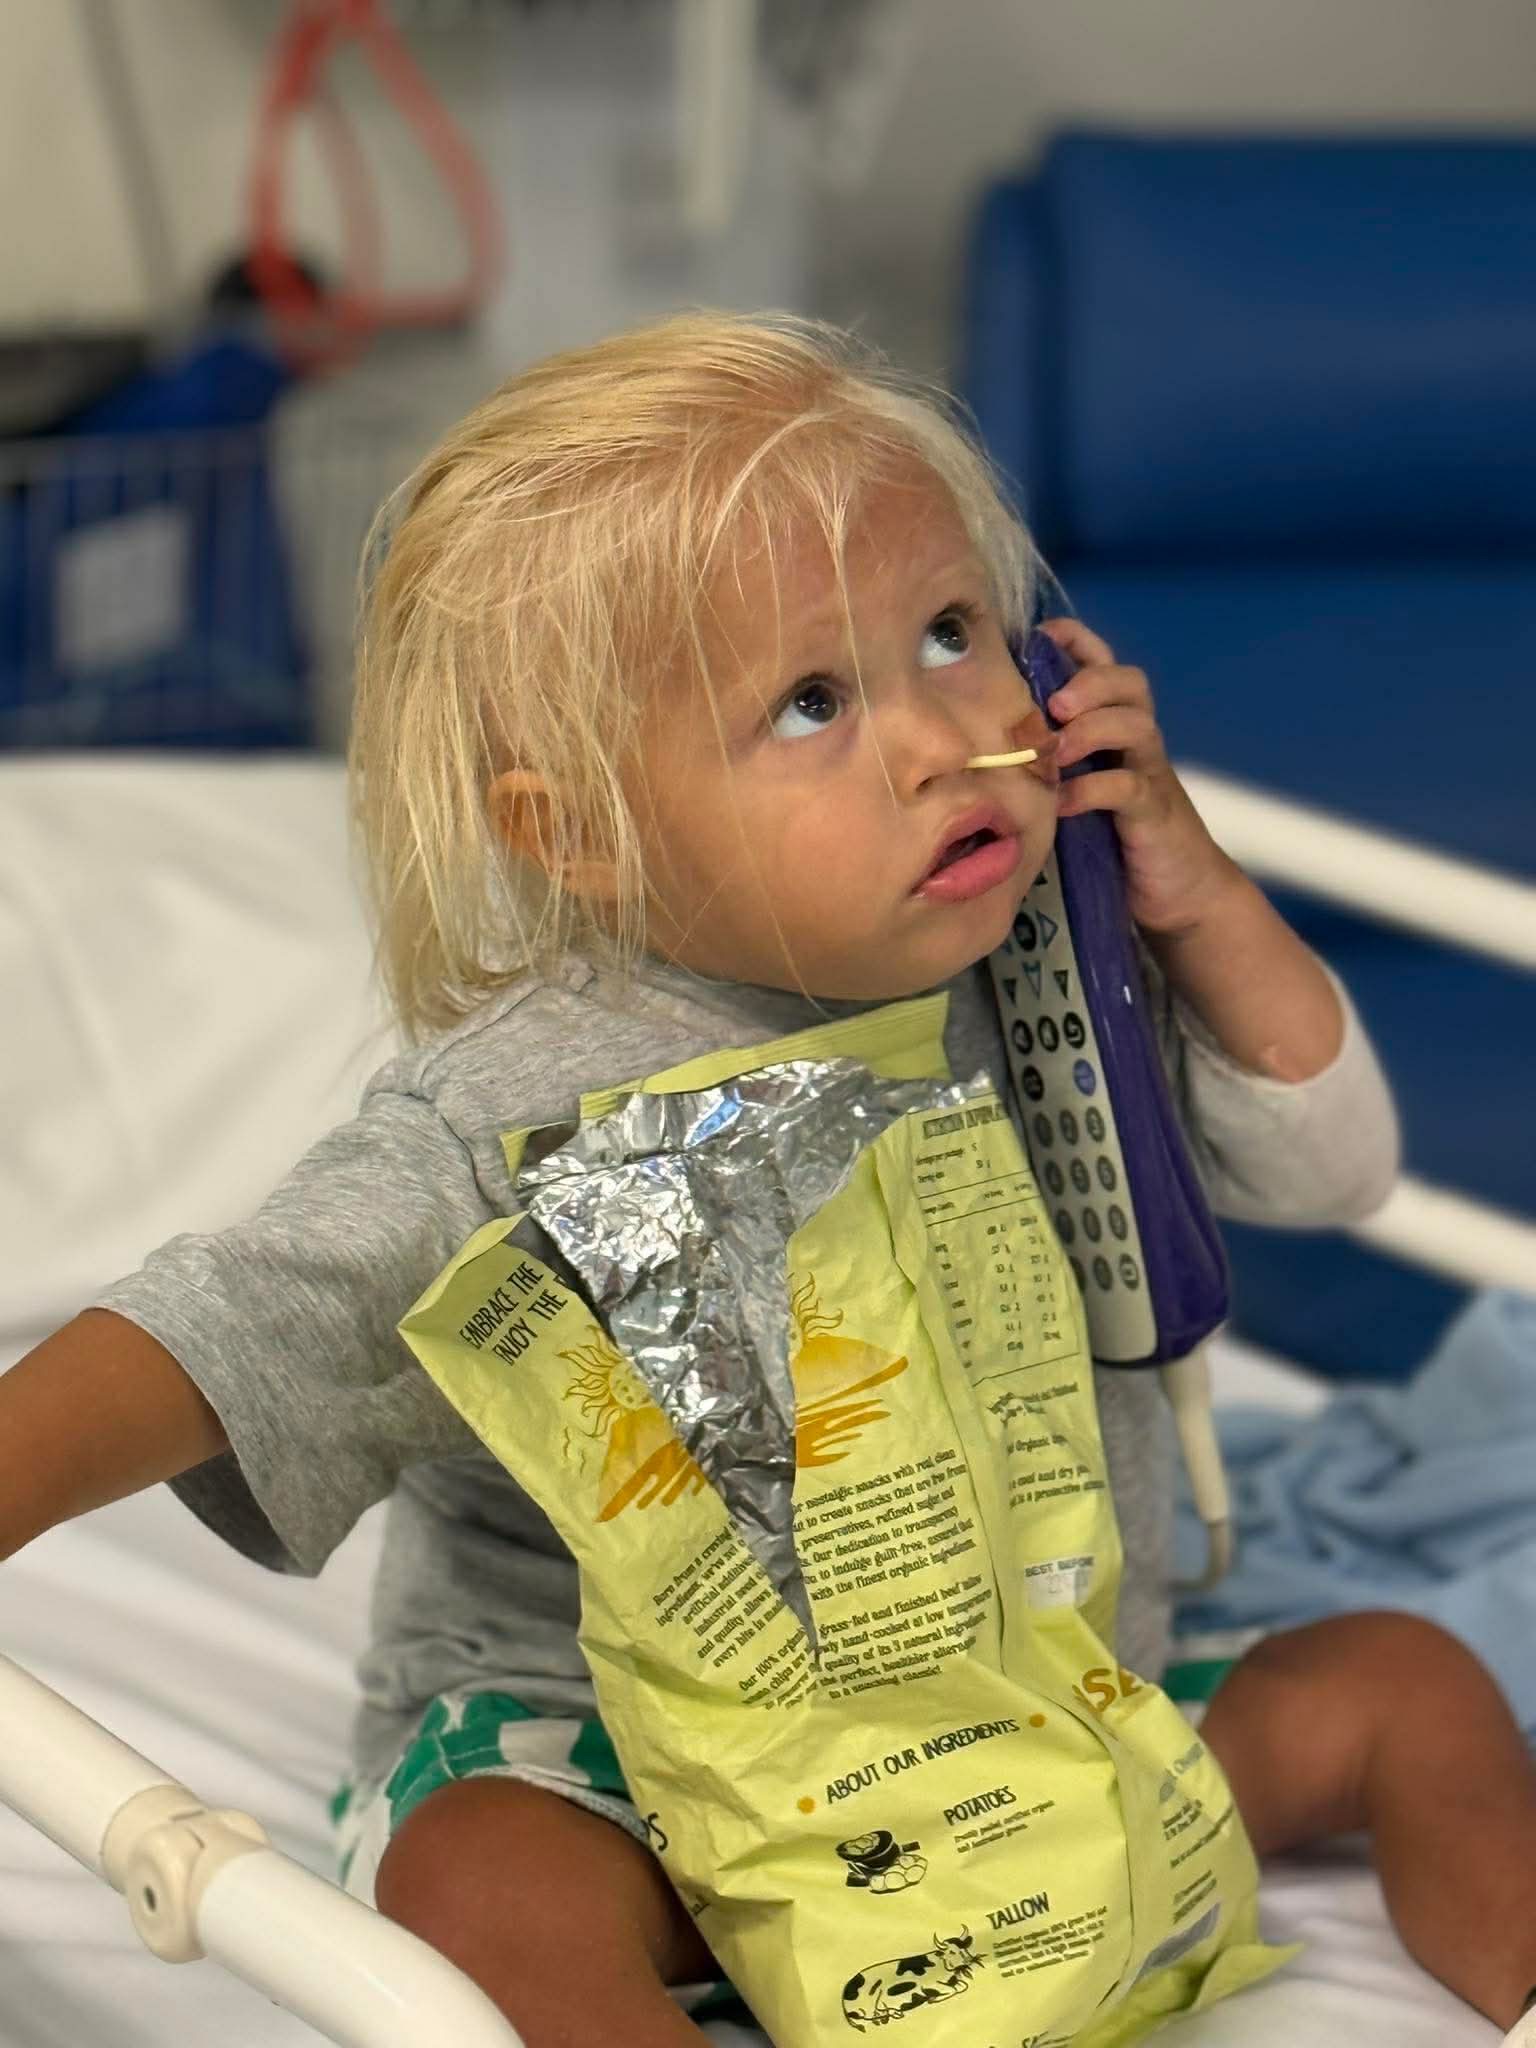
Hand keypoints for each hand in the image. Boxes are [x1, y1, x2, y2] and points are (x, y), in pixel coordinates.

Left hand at [1037, 617, 1240, 938]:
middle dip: (1091, 681)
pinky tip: (1063, 802)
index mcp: (1117, 727)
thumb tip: (979, 739)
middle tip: (1055, 704)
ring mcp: (1150, 775)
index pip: (1106, 664)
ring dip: (1092, 729)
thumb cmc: (1112, 837)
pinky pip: (1128, 788)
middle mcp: (1138, 742)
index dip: (1079, 641)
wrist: (1176, 891)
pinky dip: (1092, 789)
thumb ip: (1046, 761)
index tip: (1042, 634)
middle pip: (1129, 683)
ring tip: (1055, 750)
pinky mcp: (1154, 814)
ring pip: (1136, 725)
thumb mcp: (1076, 789)